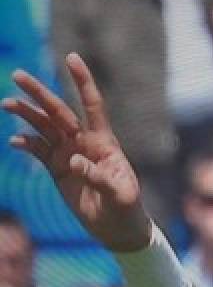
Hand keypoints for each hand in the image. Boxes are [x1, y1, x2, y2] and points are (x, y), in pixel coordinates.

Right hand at [3, 54, 152, 252]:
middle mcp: (85, 143)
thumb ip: (99, 177)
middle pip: (59, 112)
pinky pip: (38, 151)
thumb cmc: (126, 208)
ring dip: (26, 115)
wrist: (117, 229)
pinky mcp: (57, 169)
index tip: (72, 57)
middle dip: (39, 94)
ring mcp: (69, 154)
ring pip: (44, 128)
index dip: (82, 82)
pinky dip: (26, 143)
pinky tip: (15, 142)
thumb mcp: (119, 195)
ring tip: (7, 104)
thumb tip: (74, 161)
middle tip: (18, 75)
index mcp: (104, 142)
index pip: (92, 105)